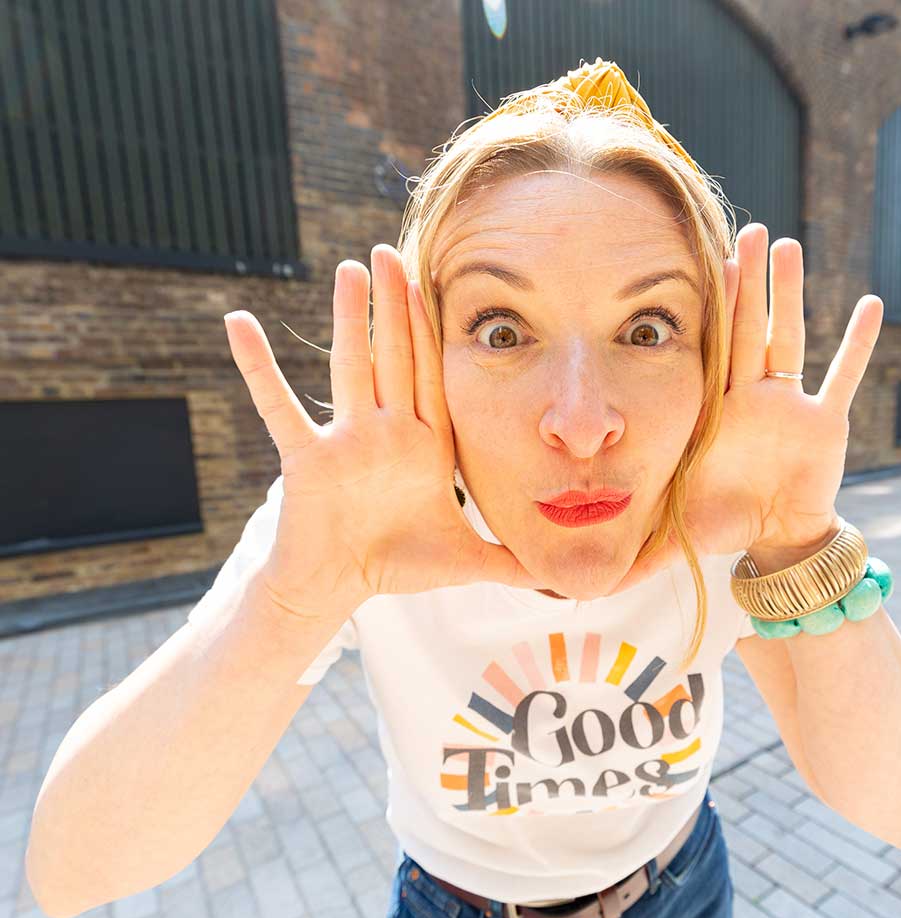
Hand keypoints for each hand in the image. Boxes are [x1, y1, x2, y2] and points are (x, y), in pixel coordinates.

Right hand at [223, 244, 544, 618]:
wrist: (337, 588)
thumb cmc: (396, 568)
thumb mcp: (468, 559)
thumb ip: (513, 562)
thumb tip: (564, 577)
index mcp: (424, 445)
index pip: (433, 374)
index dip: (435, 329)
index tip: (435, 281)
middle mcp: (386, 433)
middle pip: (396, 356)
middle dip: (396, 304)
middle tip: (392, 249)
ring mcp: (345, 442)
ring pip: (351, 368)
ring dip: (348, 319)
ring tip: (350, 268)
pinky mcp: (306, 459)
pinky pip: (278, 406)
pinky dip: (258, 367)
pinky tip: (237, 321)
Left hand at [609, 223, 882, 591]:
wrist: (771, 537)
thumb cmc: (718, 522)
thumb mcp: (672, 522)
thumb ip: (633, 541)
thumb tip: (588, 582)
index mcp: (711, 411)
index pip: (709, 349)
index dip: (710, 308)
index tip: (704, 262)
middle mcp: (748, 398)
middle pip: (747, 329)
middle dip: (747, 282)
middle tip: (746, 230)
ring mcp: (787, 406)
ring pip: (789, 338)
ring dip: (790, 295)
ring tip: (787, 247)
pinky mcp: (824, 424)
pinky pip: (843, 377)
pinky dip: (858, 345)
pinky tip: (873, 306)